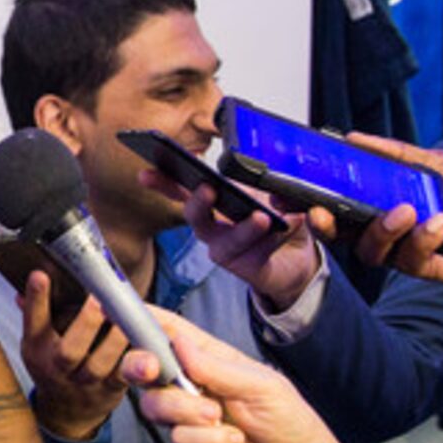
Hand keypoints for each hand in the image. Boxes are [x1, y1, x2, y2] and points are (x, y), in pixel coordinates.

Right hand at [20, 274, 130, 439]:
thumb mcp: (38, 341)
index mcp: (37, 349)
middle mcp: (57, 368)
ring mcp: (84, 383)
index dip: (36, 300)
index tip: (41, 275)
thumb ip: (39, 311)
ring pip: (99, 366)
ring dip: (115, 342)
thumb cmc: (54, 365)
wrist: (66, 413)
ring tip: (127, 320)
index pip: (33, 322)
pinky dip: (137, 359)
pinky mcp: (110, 390)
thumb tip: (35, 277)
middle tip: (100, 300)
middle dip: (86, 324)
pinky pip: (124, 376)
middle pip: (69, 351)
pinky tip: (148, 341)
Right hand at [123, 312, 375, 442]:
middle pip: (144, 370)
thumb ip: (217, 367)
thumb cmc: (289, 420)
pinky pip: (179, 438)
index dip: (144, 321)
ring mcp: (187, 419)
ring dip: (187, 410)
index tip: (119, 311)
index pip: (170, 334)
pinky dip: (208, 440)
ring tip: (219, 417)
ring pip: (156, 405)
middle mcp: (192, 386)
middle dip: (140, 365)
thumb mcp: (260, 384)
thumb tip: (180, 344)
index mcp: (210, 360)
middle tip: (152, 369)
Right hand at [157, 172, 321, 309]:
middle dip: (198, 203)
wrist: (296, 254)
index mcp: (212, 203)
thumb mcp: (270, 192)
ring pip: (226, 243)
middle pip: (195, 217)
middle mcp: (212, 228)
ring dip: (244, 229)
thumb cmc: (275, 219)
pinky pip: (257, 253)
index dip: (162, 182)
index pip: (181, 190)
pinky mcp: (247, 268)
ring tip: (262, 217)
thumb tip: (274, 191)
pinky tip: (290, 223)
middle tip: (208, 189)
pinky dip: (276, 238)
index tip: (146, 174)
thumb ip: (270, 186)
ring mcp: (226, 250)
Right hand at [328, 136, 442, 325]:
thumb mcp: (440, 164)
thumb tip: (356, 137)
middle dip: (327, 224)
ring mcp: (407, 250)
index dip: (315, 198)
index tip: (294, 188)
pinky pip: (409, 259)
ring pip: (371, 249)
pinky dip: (421, 239)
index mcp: (387, 202)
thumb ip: (397, 155)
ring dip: (382, 229)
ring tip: (405, 210)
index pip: (341, 203)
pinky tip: (441, 222)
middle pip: (343, 233)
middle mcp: (391, 228)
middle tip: (322, 212)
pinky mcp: (428, 269)